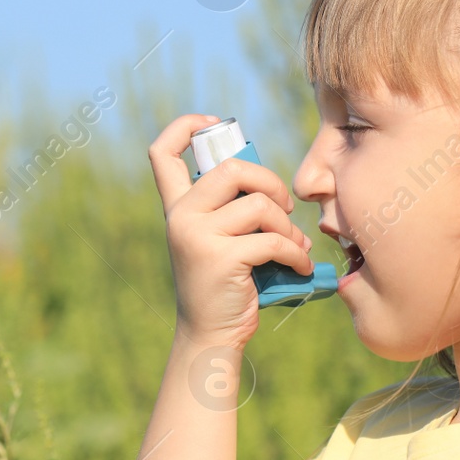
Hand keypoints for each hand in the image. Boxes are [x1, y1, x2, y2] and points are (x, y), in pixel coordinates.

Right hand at [149, 114, 315, 351]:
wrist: (211, 336)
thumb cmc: (224, 286)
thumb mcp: (218, 240)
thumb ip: (232, 210)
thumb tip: (275, 189)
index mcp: (177, 208)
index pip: (161, 152)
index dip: (185, 126)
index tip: (213, 124)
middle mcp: (180, 217)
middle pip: (231, 168)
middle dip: (269, 182)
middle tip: (283, 207)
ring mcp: (197, 236)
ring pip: (259, 205)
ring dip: (288, 226)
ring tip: (293, 246)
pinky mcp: (221, 258)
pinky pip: (273, 239)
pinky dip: (295, 253)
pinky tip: (298, 266)